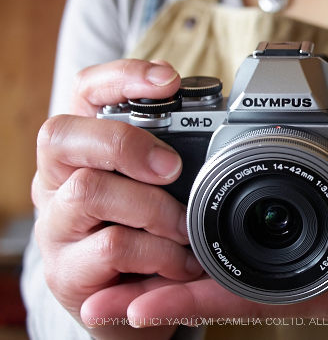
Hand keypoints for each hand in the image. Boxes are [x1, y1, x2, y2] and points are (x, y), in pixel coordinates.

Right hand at [32, 59, 203, 339]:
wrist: (128, 300)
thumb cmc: (145, 228)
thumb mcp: (159, 186)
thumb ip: (173, 151)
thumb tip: (223, 116)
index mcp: (84, 146)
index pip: (84, 91)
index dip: (122, 76)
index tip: (169, 79)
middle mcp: (57, 178)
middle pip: (62, 134)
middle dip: (125, 143)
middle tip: (172, 168)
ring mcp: (55, 225)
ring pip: (89, 191)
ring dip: (153, 208)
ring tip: (184, 228)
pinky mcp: (65, 271)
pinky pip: (113, 247)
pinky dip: (159, 252)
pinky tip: (181, 261)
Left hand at [91, 201, 327, 330]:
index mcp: (320, 287)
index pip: (249, 299)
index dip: (196, 303)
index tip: (141, 306)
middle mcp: (294, 279)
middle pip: (217, 289)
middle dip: (158, 297)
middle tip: (96, 299)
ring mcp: (289, 263)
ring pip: (220, 270)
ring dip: (167, 273)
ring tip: (108, 276)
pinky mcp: (289, 243)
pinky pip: (238, 248)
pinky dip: (199, 249)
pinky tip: (164, 240)